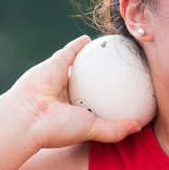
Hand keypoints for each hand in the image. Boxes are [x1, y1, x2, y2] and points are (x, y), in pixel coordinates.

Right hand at [9, 36, 142, 148]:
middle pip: (93, 84)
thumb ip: (115, 129)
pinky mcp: (55, 64)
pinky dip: (79, 44)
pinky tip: (92, 39)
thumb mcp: (93, 130)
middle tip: (123, 72)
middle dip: (105, 79)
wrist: (29, 115)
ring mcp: (61, 79)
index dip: (112, 99)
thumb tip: (139, 126)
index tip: (129, 94)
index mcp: (77, 113)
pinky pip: (71, 51)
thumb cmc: (59, 127)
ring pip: (82, 66)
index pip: (99, 104)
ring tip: (111, 52)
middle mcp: (69, 96)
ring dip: (94, 59)